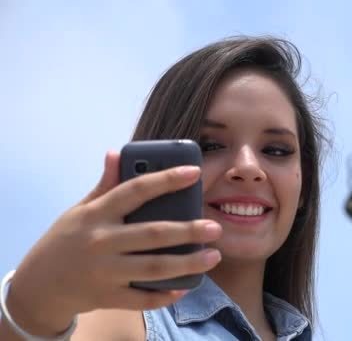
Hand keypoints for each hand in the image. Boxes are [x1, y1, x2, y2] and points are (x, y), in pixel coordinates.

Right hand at [6, 150, 221, 334]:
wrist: (38, 285)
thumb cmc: (67, 240)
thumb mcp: (80, 210)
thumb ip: (104, 185)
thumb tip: (116, 152)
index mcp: (97, 214)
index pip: (135, 191)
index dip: (166, 179)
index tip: (194, 172)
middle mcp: (102, 242)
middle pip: (152, 234)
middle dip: (188, 230)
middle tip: (214, 227)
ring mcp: (106, 272)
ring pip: (154, 268)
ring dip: (187, 263)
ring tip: (213, 256)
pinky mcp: (108, 297)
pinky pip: (142, 298)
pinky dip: (165, 295)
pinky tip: (185, 286)